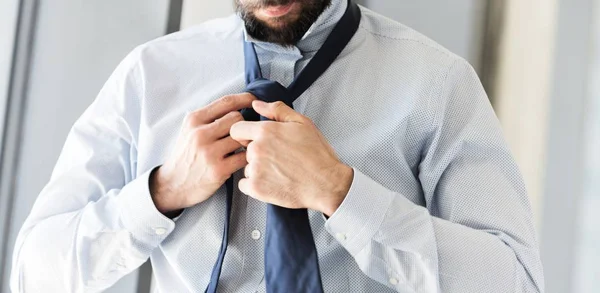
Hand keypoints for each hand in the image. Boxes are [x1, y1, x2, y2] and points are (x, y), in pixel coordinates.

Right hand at [150, 94, 255, 214]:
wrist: (173, 184)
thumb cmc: (186, 155)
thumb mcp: (189, 130)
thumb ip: (208, 117)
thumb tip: (236, 104)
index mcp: (194, 120)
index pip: (226, 102)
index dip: (245, 98)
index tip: (254, 100)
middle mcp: (200, 134)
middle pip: (237, 118)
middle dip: (244, 125)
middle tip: (243, 134)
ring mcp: (209, 152)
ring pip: (242, 137)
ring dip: (246, 142)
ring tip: (242, 148)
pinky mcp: (218, 170)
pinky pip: (244, 157)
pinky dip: (247, 158)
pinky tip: (241, 160)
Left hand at [230, 100, 353, 215]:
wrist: (326, 184)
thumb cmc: (317, 155)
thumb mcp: (302, 123)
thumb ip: (277, 110)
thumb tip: (256, 104)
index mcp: (265, 131)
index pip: (236, 129)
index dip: (245, 134)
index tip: (255, 140)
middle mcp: (257, 149)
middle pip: (244, 150)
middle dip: (257, 153)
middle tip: (277, 158)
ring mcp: (255, 170)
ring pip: (246, 167)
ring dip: (258, 170)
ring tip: (280, 172)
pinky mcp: (256, 188)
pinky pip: (245, 185)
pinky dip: (256, 185)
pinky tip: (273, 183)